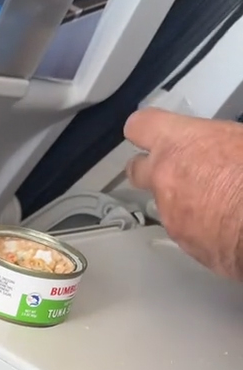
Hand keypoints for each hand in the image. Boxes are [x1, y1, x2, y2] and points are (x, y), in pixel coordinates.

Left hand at [125, 108, 242, 279]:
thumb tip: (219, 146)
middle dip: (151, 170)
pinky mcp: (183, 244)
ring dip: (181, 202)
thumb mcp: (238, 137)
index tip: (156, 132)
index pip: (140, 126)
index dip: (146, 129)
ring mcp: (170, 214)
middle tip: (176, 170)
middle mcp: (163, 179)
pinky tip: (223, 224)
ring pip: (164, 205)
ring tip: (216, 202)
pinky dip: (198, 227)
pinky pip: (185, 231)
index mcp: (177, 144)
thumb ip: (213, 140)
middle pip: (137, 171)